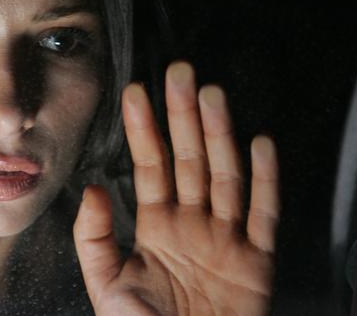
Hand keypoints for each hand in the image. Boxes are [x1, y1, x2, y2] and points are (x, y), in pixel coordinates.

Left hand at [73, 61, 278, 314]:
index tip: (137, 92)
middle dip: (183, 116)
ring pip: (224, 175)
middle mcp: (192, 223)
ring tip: (211, 95)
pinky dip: (265, 181)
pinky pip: (263, 214)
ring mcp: (225, 238)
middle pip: (189, 159)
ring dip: (219, 135)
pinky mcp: (256, 261)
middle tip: (179, 73)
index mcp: (157, 226)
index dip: (145, 129)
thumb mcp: (106, 283)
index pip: (151, 165)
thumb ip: (94, 237)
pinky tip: (259, 145)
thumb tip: (91, 188)